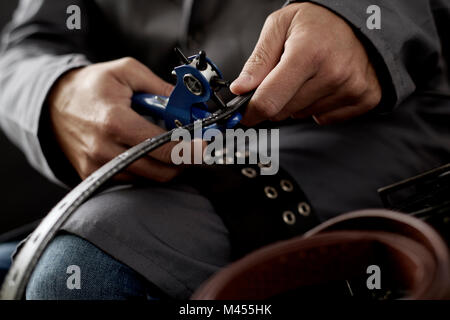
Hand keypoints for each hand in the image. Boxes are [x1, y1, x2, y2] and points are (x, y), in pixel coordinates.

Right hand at [48, 57, 180, 181]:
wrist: (53, 105)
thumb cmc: (90, 87)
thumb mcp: (126, 71)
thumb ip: (161, 88)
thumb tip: (190, 104)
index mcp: (114, 121)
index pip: (161, 146)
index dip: (189, 150)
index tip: (205, 148)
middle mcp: (105, 150)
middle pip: (160, 170)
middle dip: (183, 161)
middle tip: (193, 148)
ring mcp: (98, 167)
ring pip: (148, 179)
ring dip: (166, 166)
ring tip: (167, 145)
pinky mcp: (94, 176)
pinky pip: (132, 180)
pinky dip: (147, 169)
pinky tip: (148, 153)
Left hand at [231, 3, 381, 125]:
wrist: (359, 19)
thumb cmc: (317, 21)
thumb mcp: (279, 26)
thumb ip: (257, 60)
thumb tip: (240, 89)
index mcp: (308, 52)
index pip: (270, 99)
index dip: (251, 111)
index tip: (244, 113)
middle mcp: (333, 73)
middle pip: (284, 111)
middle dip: (275, 99)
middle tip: (284, 76)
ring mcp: (352, 88)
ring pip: (303, 115)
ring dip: (298, 101)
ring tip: (309, 75)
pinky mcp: (364, 98)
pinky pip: (324, 118)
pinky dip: (318, 106)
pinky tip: (324, 84)